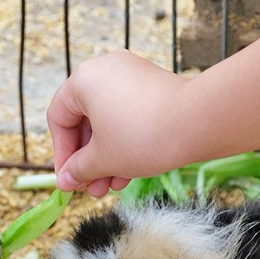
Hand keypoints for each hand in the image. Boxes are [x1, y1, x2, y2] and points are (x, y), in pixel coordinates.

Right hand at [46, 50, 190, 196]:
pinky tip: (129, 173)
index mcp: (83, 80)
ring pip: (107, 121)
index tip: (69, 179)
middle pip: (84, 121)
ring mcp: (131, 74)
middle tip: (92, 189)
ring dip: (106, 157)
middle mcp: (104, 69)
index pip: (59, 119)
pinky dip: (124, 142)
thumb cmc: (144, 136)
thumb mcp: (103, 159)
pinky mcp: (152, 85)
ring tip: (111, 187)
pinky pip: (127, 115)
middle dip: (88, 160)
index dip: (61, 154)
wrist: (200, 121)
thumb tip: (65, 181)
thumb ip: (78, 169)